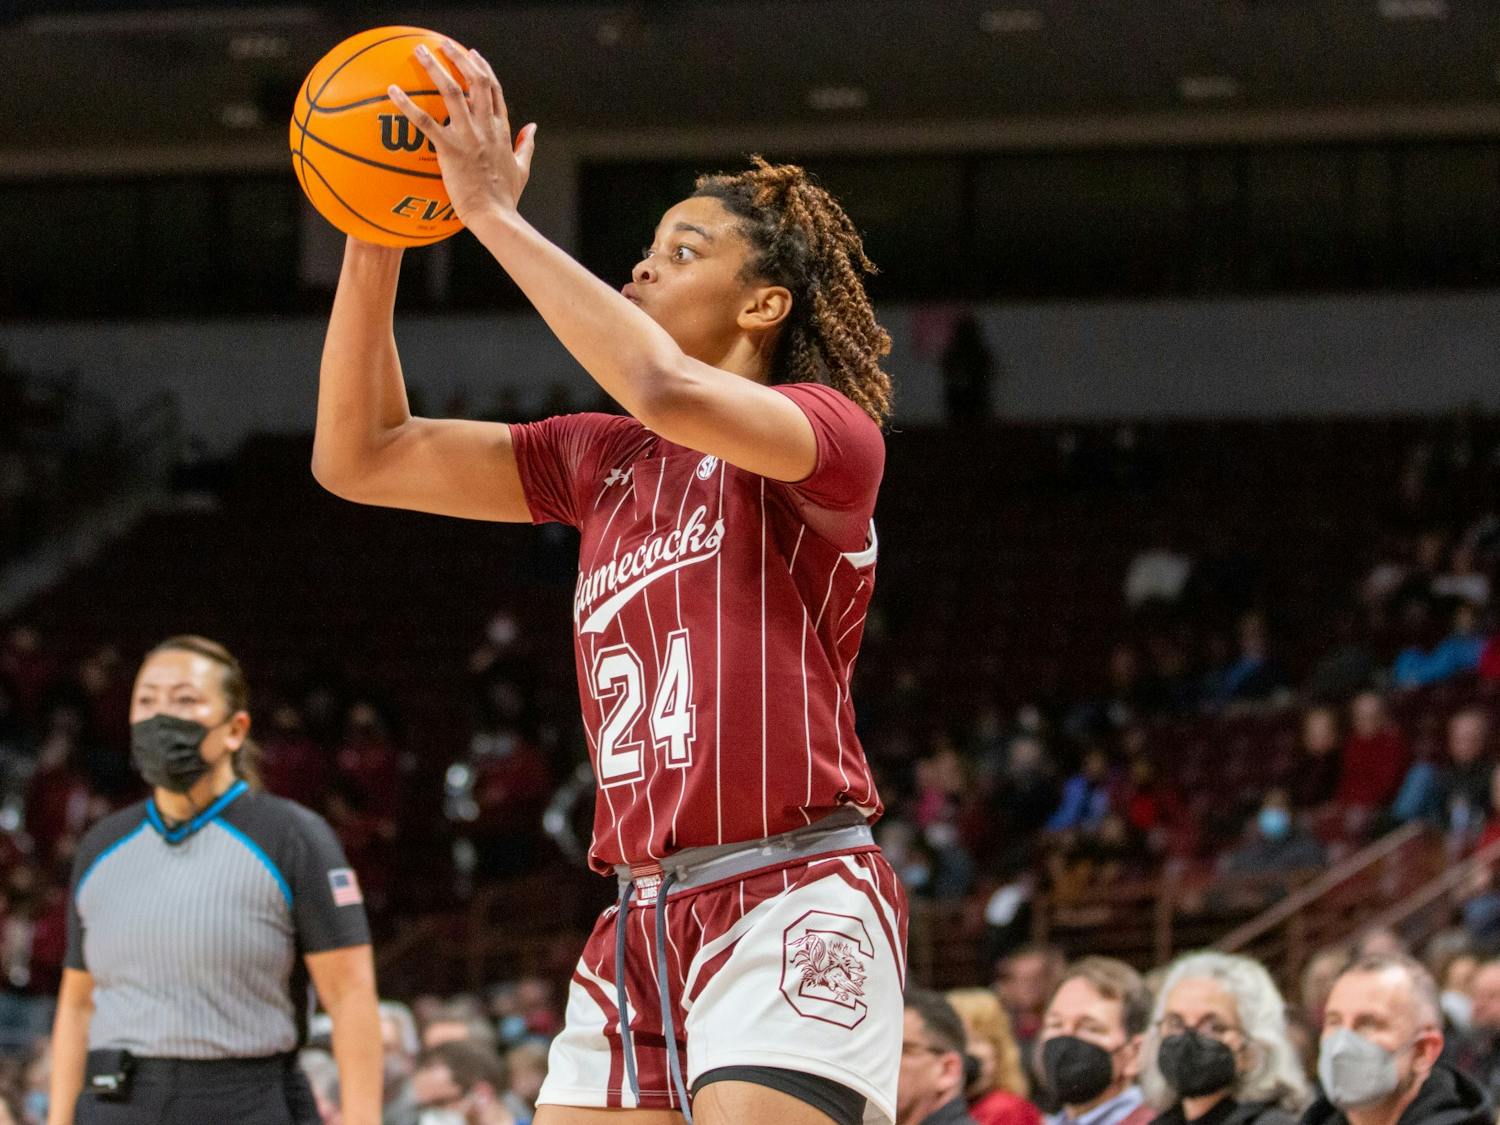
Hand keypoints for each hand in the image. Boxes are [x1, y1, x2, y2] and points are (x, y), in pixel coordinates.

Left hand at [387, 41, 535, 226]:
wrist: (496, 216)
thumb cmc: (506, 197)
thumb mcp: (522, 168)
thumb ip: (526, 144)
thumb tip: (533, 127)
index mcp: (502, 130)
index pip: (494, 90)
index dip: (483, 68)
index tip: (472, 54)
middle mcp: (486, 127)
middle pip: (475, 81)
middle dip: (459, 57)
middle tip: (443, 44)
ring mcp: (469, 137)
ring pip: (453, 92)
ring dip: (435, 68)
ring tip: (419, 52)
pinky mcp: (450, 150)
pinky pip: (425, 123)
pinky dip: (407, 105)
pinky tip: (392, 91)